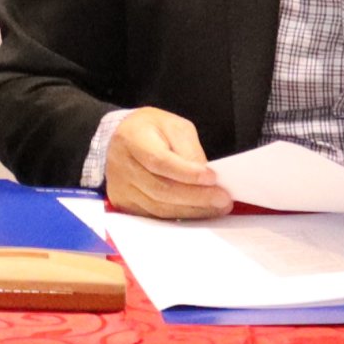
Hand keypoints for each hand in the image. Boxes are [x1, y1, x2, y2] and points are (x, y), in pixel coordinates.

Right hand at [104, 108, 231, 218]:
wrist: (123, 139)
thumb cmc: (152, 130)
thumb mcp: (174, 127)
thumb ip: (189, 149)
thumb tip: (205, 179)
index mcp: (132, 139)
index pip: (159, 161)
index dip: (186, 173)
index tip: (212, 178)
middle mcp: (122, 166)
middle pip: (160, 189)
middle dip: (196, 196)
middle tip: (222, 199)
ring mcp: (121, 188)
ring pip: (159, 207)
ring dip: (192, 210)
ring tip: (217, 207)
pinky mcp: (124, 204)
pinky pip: (155, 216)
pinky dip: (180, 215)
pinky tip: (199, 211)